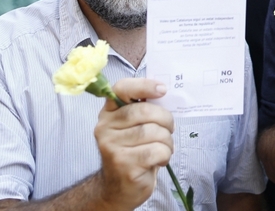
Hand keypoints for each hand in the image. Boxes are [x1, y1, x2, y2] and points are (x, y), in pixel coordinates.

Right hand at [94, 79, 173, 210]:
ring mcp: (113, 147)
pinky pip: (157, 151)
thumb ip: (143, 109)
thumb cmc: (132, 151)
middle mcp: (105, 128)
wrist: (118, 188)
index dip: (144, 85)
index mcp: (108, 113)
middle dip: (166, 119)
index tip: (162, 90)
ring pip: (154, 132)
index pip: (122, 89)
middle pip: (145, 111)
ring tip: (163, 147)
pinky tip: (160, 160)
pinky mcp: (124, 165)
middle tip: (169, 128)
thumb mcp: (133, 127)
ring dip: (167, 140)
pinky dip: (166, 154)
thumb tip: (165, 93)